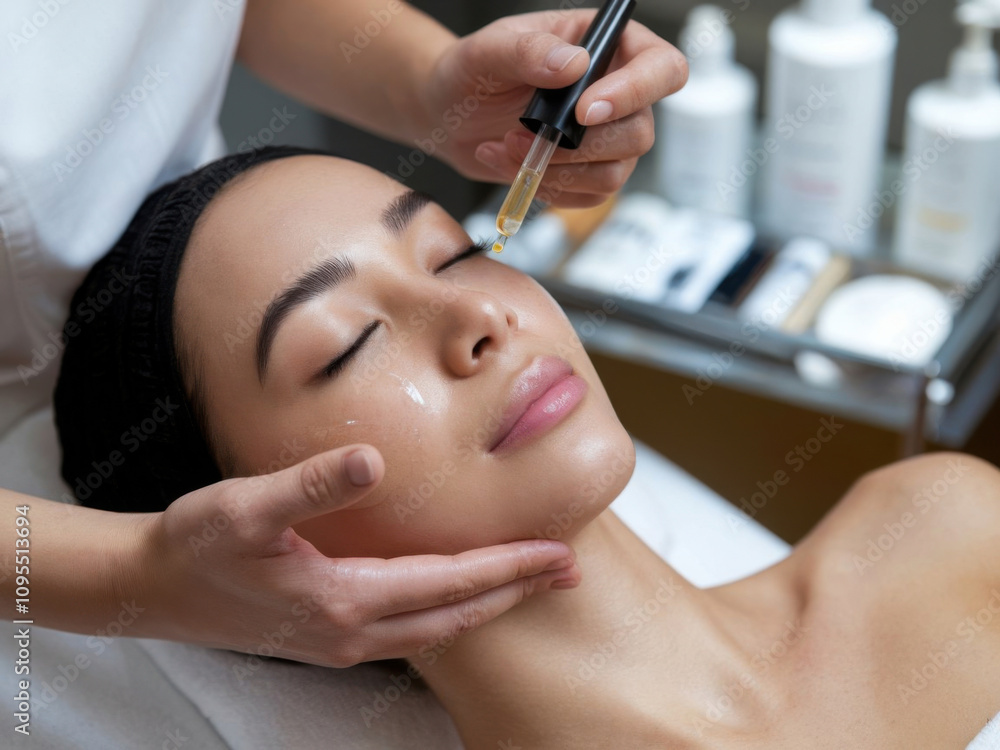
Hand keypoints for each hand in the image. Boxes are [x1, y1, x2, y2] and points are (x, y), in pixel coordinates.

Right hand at [130, 444, 579, 666]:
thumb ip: (309, 485)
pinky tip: (456, 598)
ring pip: (437, 630)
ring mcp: (341, 642)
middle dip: (516, 591)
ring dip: (487, 605)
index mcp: (345, 599)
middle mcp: (352, 631)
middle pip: (457, 614)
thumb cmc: (194, 546)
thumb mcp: (243, 507)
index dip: (507, 567)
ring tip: (528, 584)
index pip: (449, 583)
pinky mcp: (328, 637)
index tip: (557, 554)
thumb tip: (371, 460)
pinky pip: (410, 632)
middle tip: (569, 574)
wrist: (150, 590)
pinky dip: (449, 613)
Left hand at [422, 10, 686, 207]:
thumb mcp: (488, 50)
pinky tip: (512, 165)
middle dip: (578, 146)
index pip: (663, 68)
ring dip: (557, 171)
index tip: (584, 112)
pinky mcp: (588, 174)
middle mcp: (620, 93)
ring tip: (506, 148)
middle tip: (520, 133)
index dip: (635, 93)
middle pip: (640, 132)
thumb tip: (572, 64)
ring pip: (615, 172)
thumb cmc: (473, 71)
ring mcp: (609, 138)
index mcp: (610, 46)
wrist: (451, 115)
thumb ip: (527, 51)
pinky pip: (588, 196)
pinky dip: (547, 188)